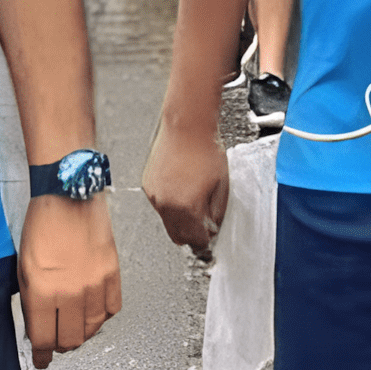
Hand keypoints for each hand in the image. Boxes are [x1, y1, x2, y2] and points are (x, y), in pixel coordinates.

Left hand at [17, 195, 121, 363]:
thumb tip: (38, 324)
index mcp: (42, 291)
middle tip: (57, 345)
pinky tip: (94, 312)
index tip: (42, 360)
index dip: (42, 355)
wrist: (67, 195)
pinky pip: (112, 309)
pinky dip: (103, 316)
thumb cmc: (42, 224)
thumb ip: (32, 300)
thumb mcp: (24, 267)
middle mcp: (69, 291)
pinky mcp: (112, 273)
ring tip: (75, 330)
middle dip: (61, 346)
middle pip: (70, 340)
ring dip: (82, 334)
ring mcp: (94, 284)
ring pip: (92, 328)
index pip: (44, 338)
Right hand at [143, 117, 229, 264]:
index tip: (208, 243)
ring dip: (180, 219)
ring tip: (193, 199)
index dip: (204, 243)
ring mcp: (155, 195)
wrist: (186, 126)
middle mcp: (166, 204)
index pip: (195, 239)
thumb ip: (216, 212)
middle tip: (202, 226)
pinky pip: (160, 204)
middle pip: (177, 236)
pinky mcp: (148, 185)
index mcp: (186, 207)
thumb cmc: (205, 149)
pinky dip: (170, 203)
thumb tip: (211, 227)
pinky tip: (182, 187)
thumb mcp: (222, 185)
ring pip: (167, 221)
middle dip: (191, 235)